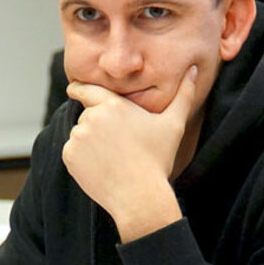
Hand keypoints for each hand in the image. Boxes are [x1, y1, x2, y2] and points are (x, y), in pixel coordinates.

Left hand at [62, 67, 198, 241]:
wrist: (139, 196)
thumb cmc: (158, 160)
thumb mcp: (173, 125)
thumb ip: (183, 95)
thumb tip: (194, 68)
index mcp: (114, 105)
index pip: (86, 89)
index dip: (78, 89)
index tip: (73, 89)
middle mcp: (92, 117)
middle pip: (88, 116)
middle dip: (98, 126)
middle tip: (118, 146)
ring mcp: (78, 137)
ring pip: (80, 135)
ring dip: (90, 143)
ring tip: (113, 159)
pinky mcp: (70, 156)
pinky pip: (72, 153)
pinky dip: (82, 159)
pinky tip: (102, 168)